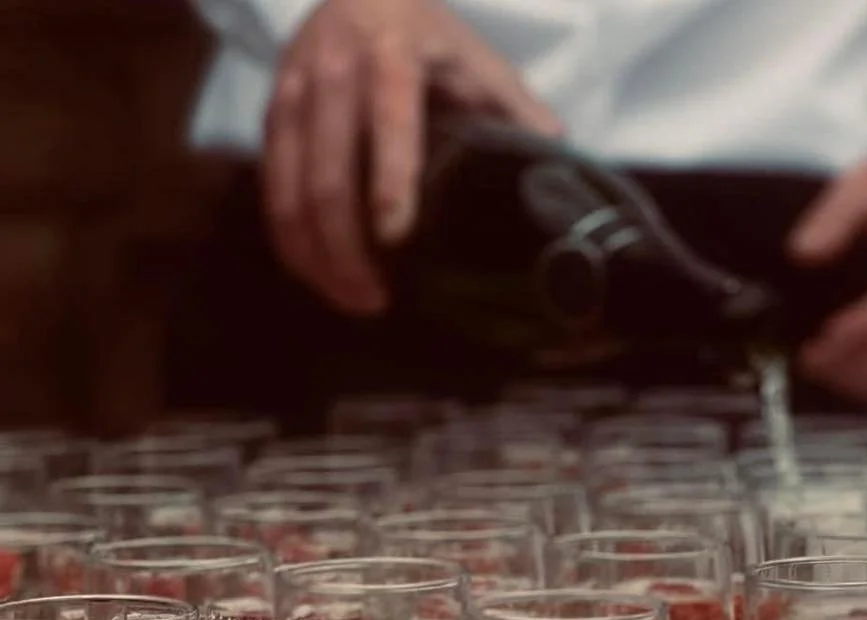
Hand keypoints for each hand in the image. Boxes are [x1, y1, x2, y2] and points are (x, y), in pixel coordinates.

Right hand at [264, 0, 561, 314]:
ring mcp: (293, 89)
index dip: (389, 182)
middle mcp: (332, 67)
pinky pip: (272, 186)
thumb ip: (514, 107)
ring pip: (289, 187)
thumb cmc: (428, 36)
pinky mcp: (273, 112)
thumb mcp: (476, 59)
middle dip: (347, 247)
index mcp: (391, 52)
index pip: (389, 122)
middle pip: (327, 172)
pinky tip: (318, 276)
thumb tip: (558, 157)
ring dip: (315, 255)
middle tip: (376, 301)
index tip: (396, 239)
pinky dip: (290, 238)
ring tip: (352, 300)